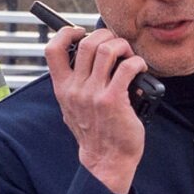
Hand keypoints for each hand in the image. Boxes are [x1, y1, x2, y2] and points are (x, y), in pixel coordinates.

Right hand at [51, 26, 145, 193]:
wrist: (106, 161)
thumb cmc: (96, 134)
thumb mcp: (73, 108)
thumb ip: (76, 86)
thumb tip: (90, 63)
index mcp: (63, 88)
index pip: (52, 50)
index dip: (66, 33)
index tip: (80, 32)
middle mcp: (75, 89)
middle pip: (86, 43)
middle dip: (105, 36)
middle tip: (116, 44)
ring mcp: (93, 94)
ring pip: (106, 50)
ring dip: (122, 46)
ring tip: (129, 54)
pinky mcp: (113, 100)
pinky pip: (127, 68)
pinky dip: (137, 62)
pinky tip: (140, 68)